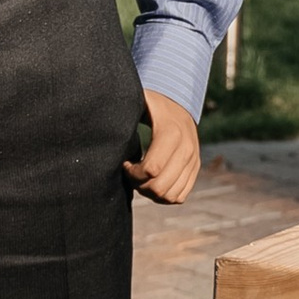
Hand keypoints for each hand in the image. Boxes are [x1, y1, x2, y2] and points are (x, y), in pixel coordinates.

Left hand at [124, 89, 200, 205]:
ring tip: (142, 179)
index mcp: (171, 133)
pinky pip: (180, 196)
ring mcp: (193, 160)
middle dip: (140, 185)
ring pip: (170, 195)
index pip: (151, 169)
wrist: (179, 102)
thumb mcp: (139, 102)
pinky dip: (164, 195)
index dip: (132, 173)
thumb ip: (124, 112)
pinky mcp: (195, 168)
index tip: (125, 163)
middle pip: (160, 187)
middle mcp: (186, 149)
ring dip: (151, 193)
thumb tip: (103, 124)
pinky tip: (153, 181)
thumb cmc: (151, 104)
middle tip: (132, 174)